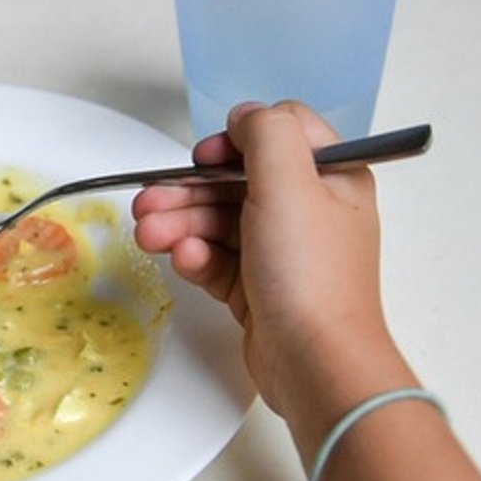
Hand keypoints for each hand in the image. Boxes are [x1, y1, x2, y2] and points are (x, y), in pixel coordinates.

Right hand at [132, 102, 412, 444]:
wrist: (315, 363)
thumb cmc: (311, 274)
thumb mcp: (289, 183)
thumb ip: (265, 133)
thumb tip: (244, 116)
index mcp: (332, 178)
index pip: (278, 135)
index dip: (235, 141)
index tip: (205, 159)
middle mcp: (309, 210)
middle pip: (236, 181)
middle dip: (188, 190)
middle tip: (148, 202)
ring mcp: (283, 251)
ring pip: (219, 221)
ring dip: (180, 224)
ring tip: (148, 236)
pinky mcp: (259, 288)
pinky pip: (218, 259)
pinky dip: (196, 257)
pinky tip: (183, 262)